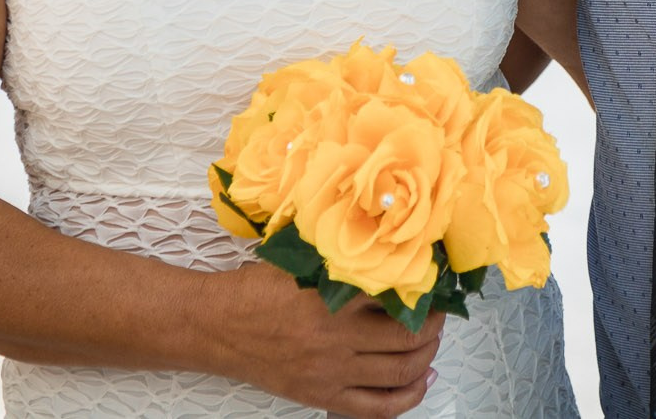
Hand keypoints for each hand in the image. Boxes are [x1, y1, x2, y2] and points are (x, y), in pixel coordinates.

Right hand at [211, 262, 444, 417]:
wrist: (216, 325)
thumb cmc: (256, 289)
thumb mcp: (301, 262)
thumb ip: (342, 261)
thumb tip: (388, 252)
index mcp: (332, 297)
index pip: (398, 295)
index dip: (427, 291)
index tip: (437, 283)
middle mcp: (336, 338)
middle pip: (409, 338)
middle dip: (435, 325)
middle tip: (439, 313)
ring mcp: (330, 372)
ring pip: (400, 372)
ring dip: (426, 356)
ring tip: (430, 342)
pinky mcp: (321, 395)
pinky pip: (378, 408)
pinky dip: (408, 398)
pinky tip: (421, 381)